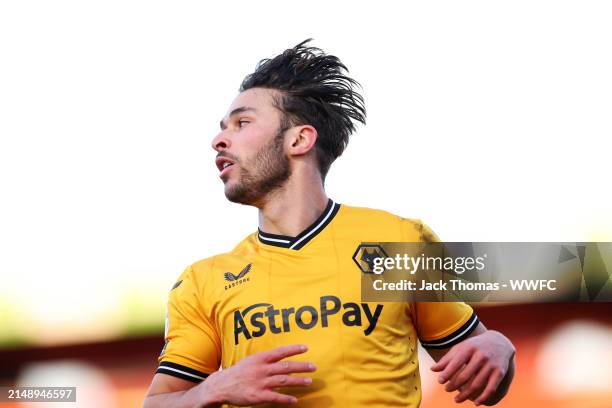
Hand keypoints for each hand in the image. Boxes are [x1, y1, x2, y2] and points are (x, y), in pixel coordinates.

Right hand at [200, 344, 315, 405]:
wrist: (222, 386)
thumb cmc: (239, 372)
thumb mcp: (251, 360)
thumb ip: (265, 359)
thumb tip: (281, 356)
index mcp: (260, 358)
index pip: (280, 352)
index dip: (293, 349)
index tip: (305, 348)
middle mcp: (262, 369)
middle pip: (285, 366)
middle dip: (301, 367)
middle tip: (313, 367)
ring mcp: (260, 382)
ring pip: (283, 381)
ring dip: (298, 381)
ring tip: (309, 381)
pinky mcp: (258, 396)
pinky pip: (275, 397)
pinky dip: (286, 398)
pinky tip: (294, 400)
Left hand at [430, 330, 514, 405]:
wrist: (500, 342)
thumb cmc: (474, 346)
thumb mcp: (461, 348)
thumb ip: (447, 359)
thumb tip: (432, 370)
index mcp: (469, 348)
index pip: (456, 363)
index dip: (447, 373)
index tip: (440, 382)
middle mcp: (481, 356)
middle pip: (465, 375)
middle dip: (454, 384)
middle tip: (446, 390)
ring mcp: (491, 364)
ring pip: (477, 384)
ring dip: (466, 394)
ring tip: (456, 400)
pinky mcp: (500, 372)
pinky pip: (491, 388)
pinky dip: (483, 397)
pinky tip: (476, 403)